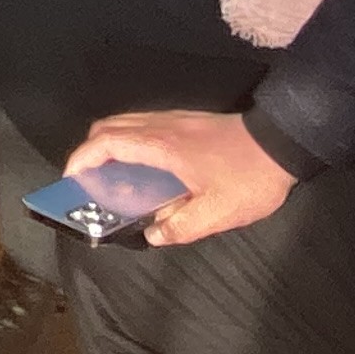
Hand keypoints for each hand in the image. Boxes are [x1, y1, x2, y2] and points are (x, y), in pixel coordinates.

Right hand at [65, 106, 293, 247]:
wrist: (283, 142)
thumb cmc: (248, 178)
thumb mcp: (216, 213)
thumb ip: (179, 227)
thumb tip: (152, 233)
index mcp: (161, 147)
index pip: (106, 143)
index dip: (81, 159)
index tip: (70, 180)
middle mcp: (162, 126)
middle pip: (109, 127)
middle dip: (89, 152)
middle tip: (89, 182)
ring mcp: (175, 120)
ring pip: (126, 123)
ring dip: (110, 146)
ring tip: (112, 179)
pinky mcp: (188, 121)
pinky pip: (144, 126)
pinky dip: (130, 143)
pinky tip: (144, 170)